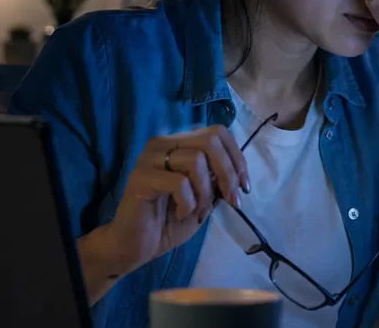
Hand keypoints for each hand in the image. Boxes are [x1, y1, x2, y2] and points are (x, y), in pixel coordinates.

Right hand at [99, 124, 250, 274]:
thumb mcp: (203, 198)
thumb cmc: (168, 221)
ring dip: (206, 192)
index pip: (217, 132)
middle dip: (228, 173)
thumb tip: (238, 172)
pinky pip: (179, 183)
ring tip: (199, 211)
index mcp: (178, 143)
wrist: (134, 246)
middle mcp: (163, 144)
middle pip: (210, 142)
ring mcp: (149, 158)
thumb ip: (217, 180)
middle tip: (232, 201)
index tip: (244, 186)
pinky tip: (180, 214)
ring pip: (196, 161)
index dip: (237, 157)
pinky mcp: (141, 178)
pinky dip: (188, 203)